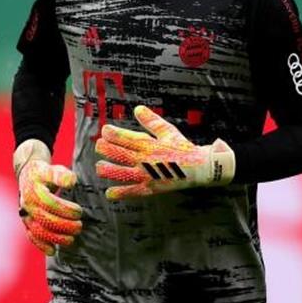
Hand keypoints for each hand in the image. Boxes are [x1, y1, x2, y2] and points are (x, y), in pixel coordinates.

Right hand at [14, 140, 82, 255]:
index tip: (79, 211)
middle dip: (64, 226)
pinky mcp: (26, 222)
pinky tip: (52, 251)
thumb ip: (61, 175)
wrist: (27, 175)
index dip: (66, 209)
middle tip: (79, 226)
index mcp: (34, 190)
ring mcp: (26, 214)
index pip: (51, 203)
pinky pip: (31, 235)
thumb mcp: (52, 169)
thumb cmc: (44, 173)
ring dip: (55, 238)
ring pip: (38, 230)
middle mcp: (28, 203)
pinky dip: (41, 245)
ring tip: (71, 239)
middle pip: (45, 219)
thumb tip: (71, 181)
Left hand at [94, 105, 235, 199]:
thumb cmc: (183, 148)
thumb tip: (137, 109)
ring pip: (121, 173)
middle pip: (118, 154)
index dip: (111, 133)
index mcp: (149, 144)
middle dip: (105, 149)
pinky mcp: (152, 188)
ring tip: (100, 167)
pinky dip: (121, 193)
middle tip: (99, 146)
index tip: (105, 131)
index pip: (124, 137)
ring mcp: (148, 175)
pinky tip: (109, 193)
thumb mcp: (168, 131)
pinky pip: (133, 192)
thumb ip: (151, 121)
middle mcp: (145, 160)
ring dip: (108, 170)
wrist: (202, 168)